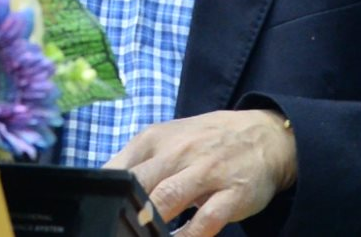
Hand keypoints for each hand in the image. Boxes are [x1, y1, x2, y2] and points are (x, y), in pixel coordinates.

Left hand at [104, 109, 296, 236]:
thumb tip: (99, 185)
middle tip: (116, 227)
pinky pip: (206, 220)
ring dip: (151, 222)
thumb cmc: (204, 141)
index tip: (98, 212)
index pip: (119, 167)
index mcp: (155, 139)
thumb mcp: (167, 140)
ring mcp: (207, 171)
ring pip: (169, 198)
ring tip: (141, 234)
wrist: (262, 134)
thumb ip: (135, 162)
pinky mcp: (233, 193)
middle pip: (140, 183)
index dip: (104, 194)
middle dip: (125, 207)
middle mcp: (179, 152)